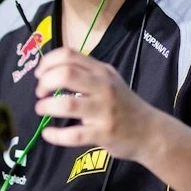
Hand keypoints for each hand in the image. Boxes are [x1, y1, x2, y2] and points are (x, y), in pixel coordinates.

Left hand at [34, 48, 162, 162]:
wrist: (150, 131)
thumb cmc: (123, 104)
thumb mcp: (109, 81)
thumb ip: (85, 74)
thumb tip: (50, 73)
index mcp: (102, 71)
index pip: (69, 55)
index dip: (47, 62)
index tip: (40, 74)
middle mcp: (103, 86)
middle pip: (65, 74)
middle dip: (45, 82)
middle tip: (40, 93)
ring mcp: (104, 110)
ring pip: (67, 103)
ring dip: (47, 106)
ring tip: (42, 109)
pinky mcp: (103, 133)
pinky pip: (73, 135)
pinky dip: (55, 135)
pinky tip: (48, 134)